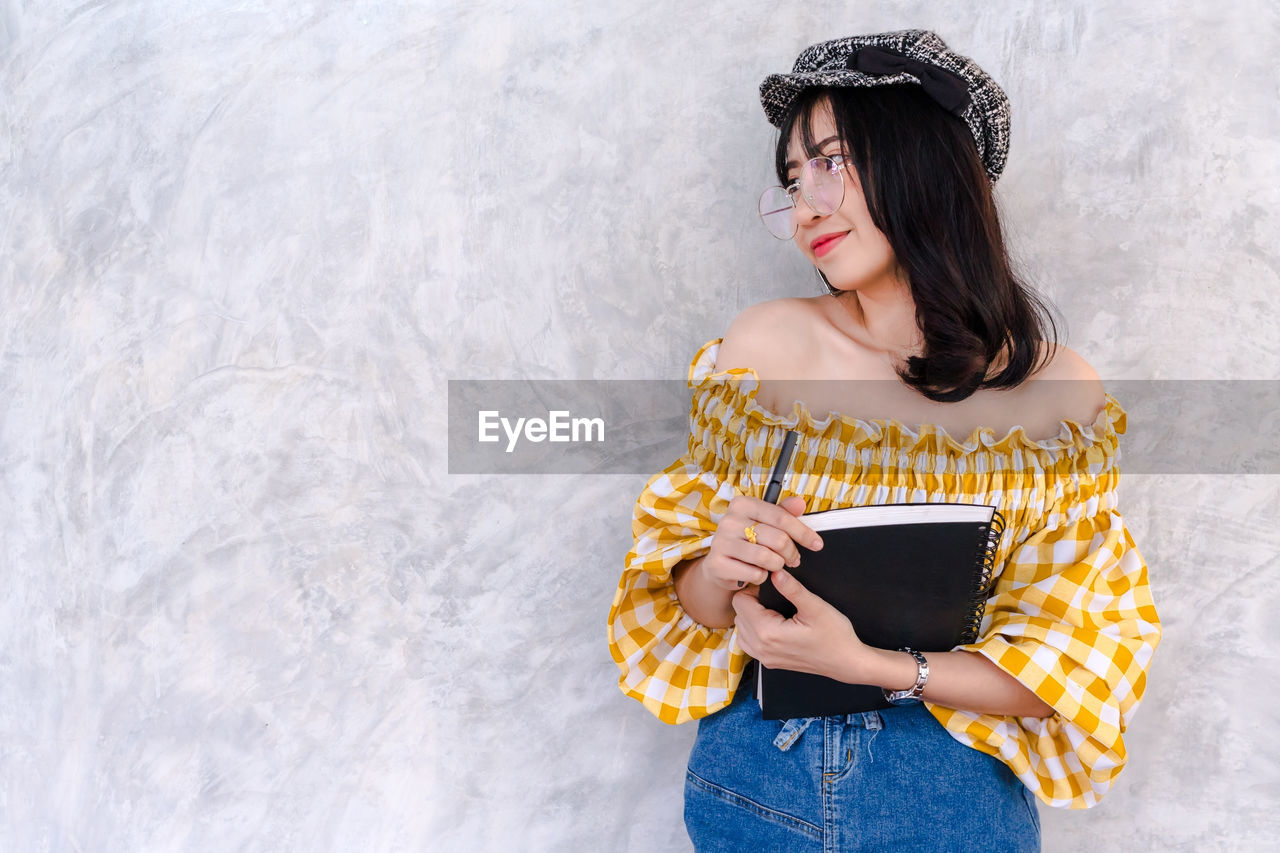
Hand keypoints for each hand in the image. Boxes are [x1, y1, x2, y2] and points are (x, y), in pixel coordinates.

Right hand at [701, 495, 823, 590]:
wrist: (721, 563)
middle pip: (778, 539)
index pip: (781, 517)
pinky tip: (758, 572)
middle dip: (791, 553)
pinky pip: (754, 574)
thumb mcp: (765, 523)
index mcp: (742, 504)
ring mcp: (721, 543)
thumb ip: (783, 513)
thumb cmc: (747, 540)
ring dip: (777, 566)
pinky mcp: (717, 565)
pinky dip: (761, 577)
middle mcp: (729, 521)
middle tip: (793, 559)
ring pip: (767, 558)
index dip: (803, 532)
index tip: (817, 544)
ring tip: (775, 565)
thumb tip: (800, 503)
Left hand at [731, 568, 871, 681]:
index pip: (740, 602)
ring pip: (741, 629)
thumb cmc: (835, 636)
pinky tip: (773, 624)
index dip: (753, 589)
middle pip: (738, 615)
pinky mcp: (770, 662)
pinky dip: (754, 631)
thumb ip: (793, 589)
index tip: (769, 587)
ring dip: (751, 617)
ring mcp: (765, 658)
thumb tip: (776, 573)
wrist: (847, 662)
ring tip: (773, 610)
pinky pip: (749, 643)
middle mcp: (762, 648)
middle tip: (773, 597)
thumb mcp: (816, 608)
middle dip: (751, 602)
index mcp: (768, 633)